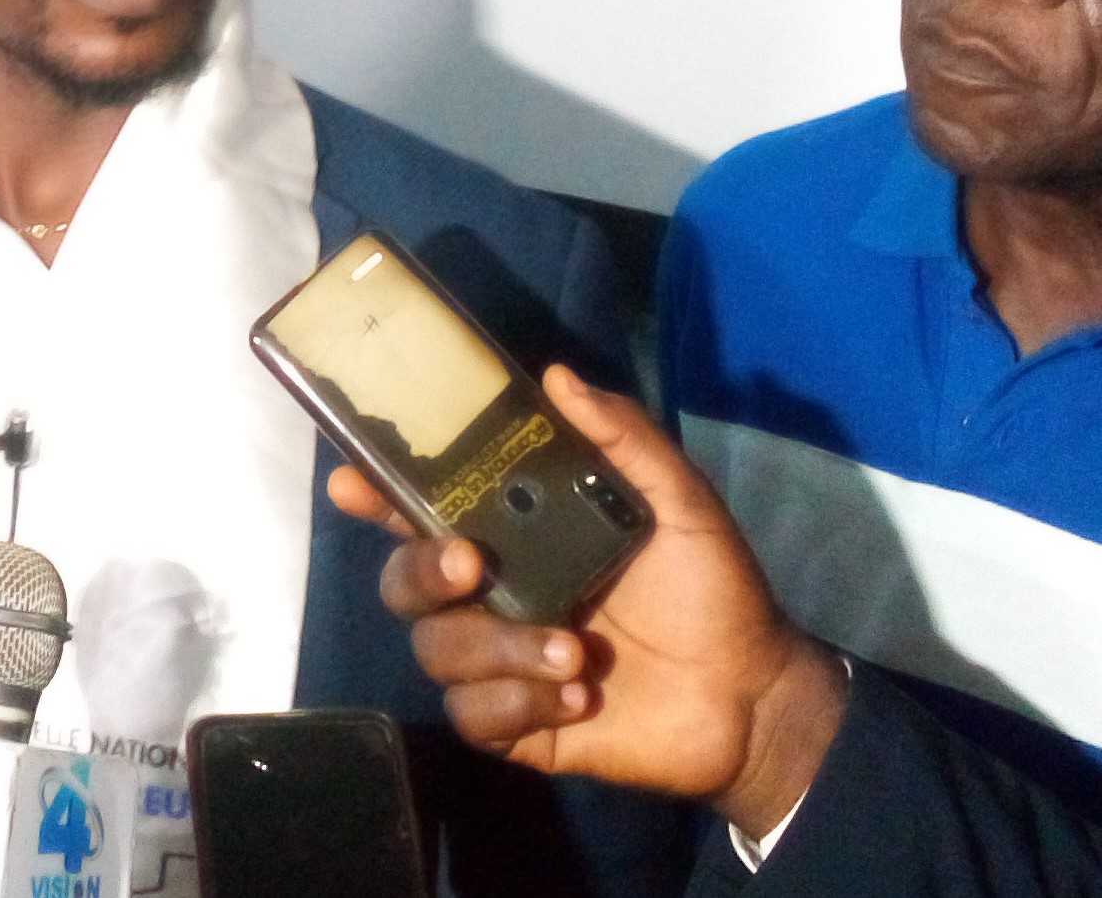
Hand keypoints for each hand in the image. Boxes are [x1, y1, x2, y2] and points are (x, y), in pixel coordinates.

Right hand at [328, 365, 848, 835]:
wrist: (750, 694)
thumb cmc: (712, 590)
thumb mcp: (680, 503)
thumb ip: (623, 438)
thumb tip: (556, 376)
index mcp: (518, 535)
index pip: (427, 508)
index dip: (378, 492)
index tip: (351, 480)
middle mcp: (493, 594)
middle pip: (404, 582)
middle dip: (421, 572)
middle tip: (472, 568)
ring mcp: (498, 662)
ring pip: (437, 652)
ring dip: (498, 649)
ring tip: (575, 653)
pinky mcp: (516, 725)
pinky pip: (473, 716)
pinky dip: (517, 701)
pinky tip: (576, 695)